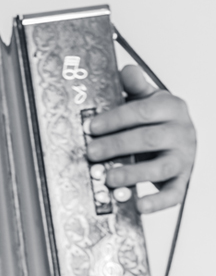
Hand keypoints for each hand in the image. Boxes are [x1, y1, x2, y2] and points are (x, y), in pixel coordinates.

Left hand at [85, 64, 195, 212]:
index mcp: (171, 108)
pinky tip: (138, 204)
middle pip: (149, 139)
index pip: (142, 111)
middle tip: (91, 153)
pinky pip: (173, 194)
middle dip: (117, 146)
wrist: (180, 135)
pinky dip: (156, 202)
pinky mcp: (183, 180)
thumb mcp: (147, 96)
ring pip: (160, 168)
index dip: (115, 119)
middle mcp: (182, 133)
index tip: (91, 127)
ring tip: (108, 178)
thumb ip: (135, 85)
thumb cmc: (156, 117)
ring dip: (133, 174)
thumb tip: (127, 71)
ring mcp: (184, 158)